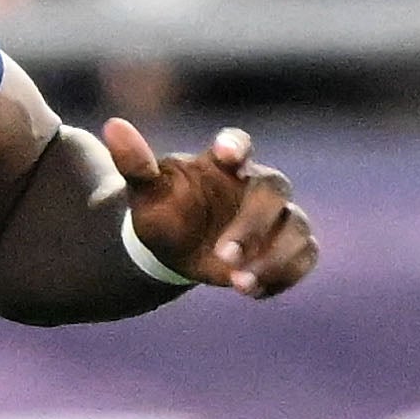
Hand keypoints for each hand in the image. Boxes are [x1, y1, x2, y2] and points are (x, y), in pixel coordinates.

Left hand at [109, 119, 317, 297]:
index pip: (238, 143)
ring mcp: (277, 217)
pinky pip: (305, 256)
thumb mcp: (145, 190)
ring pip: (298, 226)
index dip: (235, 146)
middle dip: (253, 223)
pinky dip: (285, 276)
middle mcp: (255, 185)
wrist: (174, 247)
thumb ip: (135, 162)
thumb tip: (113, 126)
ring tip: (239, 284)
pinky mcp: (286, 247)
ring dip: (275, 257)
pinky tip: (251, 292)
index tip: (225, 154)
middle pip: (274, 189)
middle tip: (223, 255)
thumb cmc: (163, 210)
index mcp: (222, 164)